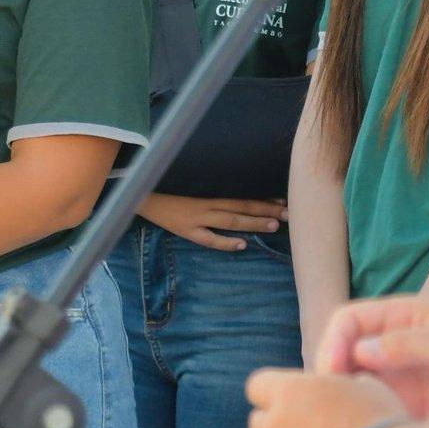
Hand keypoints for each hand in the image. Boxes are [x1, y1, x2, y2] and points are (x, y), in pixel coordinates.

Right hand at [138, 194, 285, 251]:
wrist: (138, 191)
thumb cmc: (167, 185)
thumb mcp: (191, 182)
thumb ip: (212, 186)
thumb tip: (237, 189)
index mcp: (210, 190)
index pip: (243, 194)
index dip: (265, 198)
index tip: (285, 200)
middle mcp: (207, 202)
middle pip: (243, 206)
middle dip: (267, 210)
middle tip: (290, 214)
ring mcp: (197, 217)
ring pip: (230, 220)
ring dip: (253, 223)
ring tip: (273, 226)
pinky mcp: (186, 229)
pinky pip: (208, 239)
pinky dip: (225, 242)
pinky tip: (242, 245)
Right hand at [315, 295, 428, 418]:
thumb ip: (412, 343)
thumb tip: (362, 351)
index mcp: (401, 319)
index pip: (349, 320)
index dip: (334, 341)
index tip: (332, 370)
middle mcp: (390, 348)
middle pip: (340, 353)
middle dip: (327, 374)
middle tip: (325, 403)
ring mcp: (392, 380)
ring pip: (346, 386)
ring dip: (337, 401)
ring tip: (340, 422)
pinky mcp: (395, 412)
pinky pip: (363, 414)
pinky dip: (353, 423)